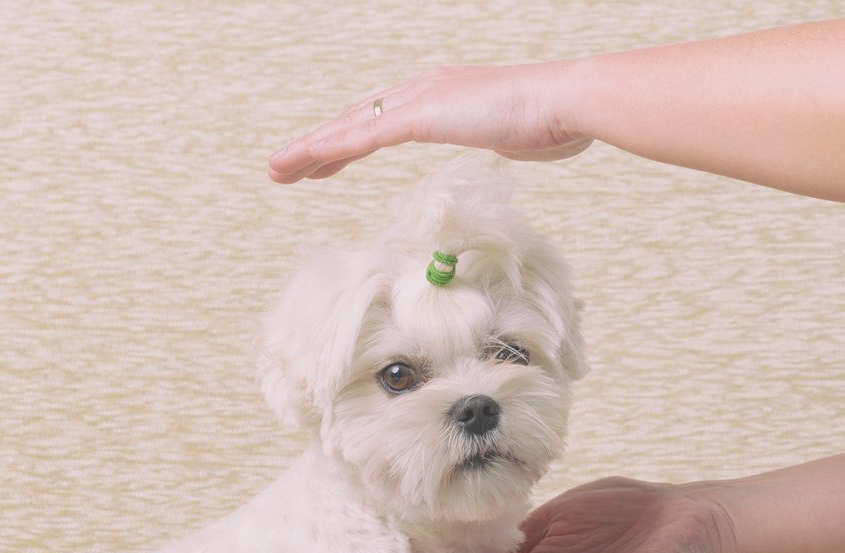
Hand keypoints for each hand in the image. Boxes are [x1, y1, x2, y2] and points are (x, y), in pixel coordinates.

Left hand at [268, 62, 592, 183]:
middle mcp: (421, 91)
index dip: (345, 142)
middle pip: (354, 121)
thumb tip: (510, 143)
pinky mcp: (421, 116)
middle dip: (315, 146)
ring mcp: (418, 101)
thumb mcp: (517, 134)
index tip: (321, 162)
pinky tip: (308, 160)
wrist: (565, 103)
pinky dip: (333, 148)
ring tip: (278, 169)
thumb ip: (504, 137)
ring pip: (349, 127)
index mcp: (439, 97)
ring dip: (310, 149)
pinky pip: (365, 136)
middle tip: (282, 167)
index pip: (379, 122)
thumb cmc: (553, 120)